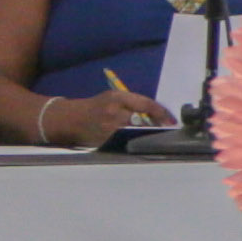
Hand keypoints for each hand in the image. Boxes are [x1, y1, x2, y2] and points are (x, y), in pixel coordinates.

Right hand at [47, 86, 170, 147]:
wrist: (69, 119)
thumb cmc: (96, 107)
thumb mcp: (113, 98)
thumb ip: (134, 103)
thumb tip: (159, 114)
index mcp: (117, 97)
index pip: (146, 104)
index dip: (162, 113)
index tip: (172, 120)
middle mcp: (114, 112)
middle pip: (144, 121)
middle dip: (157, 126)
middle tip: (167, 130)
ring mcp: (109, 128)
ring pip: (137, 133)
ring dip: (148, 136)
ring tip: (155, 137)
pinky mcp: (105, 141)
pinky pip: (126, 142)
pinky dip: (135, 143)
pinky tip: (141, 143)